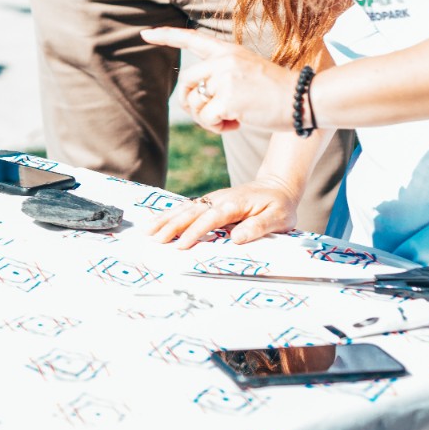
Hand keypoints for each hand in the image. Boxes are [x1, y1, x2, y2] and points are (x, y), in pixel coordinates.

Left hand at [142, 27, 298, 133]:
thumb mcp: (247, 73)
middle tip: (213, 117)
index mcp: (228, 52)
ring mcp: (226, 78)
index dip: (166, 37)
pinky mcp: (228, 98)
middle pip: (186, 83)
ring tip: (229, 120)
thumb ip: (221, 77)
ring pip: (195, 104)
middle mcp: (224, 60)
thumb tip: (193, 97)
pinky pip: (205, 119)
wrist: (304, 101)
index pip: (191, 38)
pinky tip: (235, 125)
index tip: (144, 34)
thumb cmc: (277, 93)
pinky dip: (216, 128)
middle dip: (192, 105)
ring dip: (207, 120)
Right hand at [148, 180, 298, 247]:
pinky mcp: (210, 202)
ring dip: (166, 219)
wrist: (278, 184)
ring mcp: (212, 199)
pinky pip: (187, 207)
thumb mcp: (278, 217)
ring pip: (185, 209)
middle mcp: (219, 200)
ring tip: (148, 230)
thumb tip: (236, 238)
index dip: (195, 232)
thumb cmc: (280, 204)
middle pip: (191, 213)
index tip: (181, 245)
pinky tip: (159, 220)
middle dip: (171, 226)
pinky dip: (171, 213)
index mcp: (234, 205)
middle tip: (155, 239)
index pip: (210, 219)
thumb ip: (258, 227)